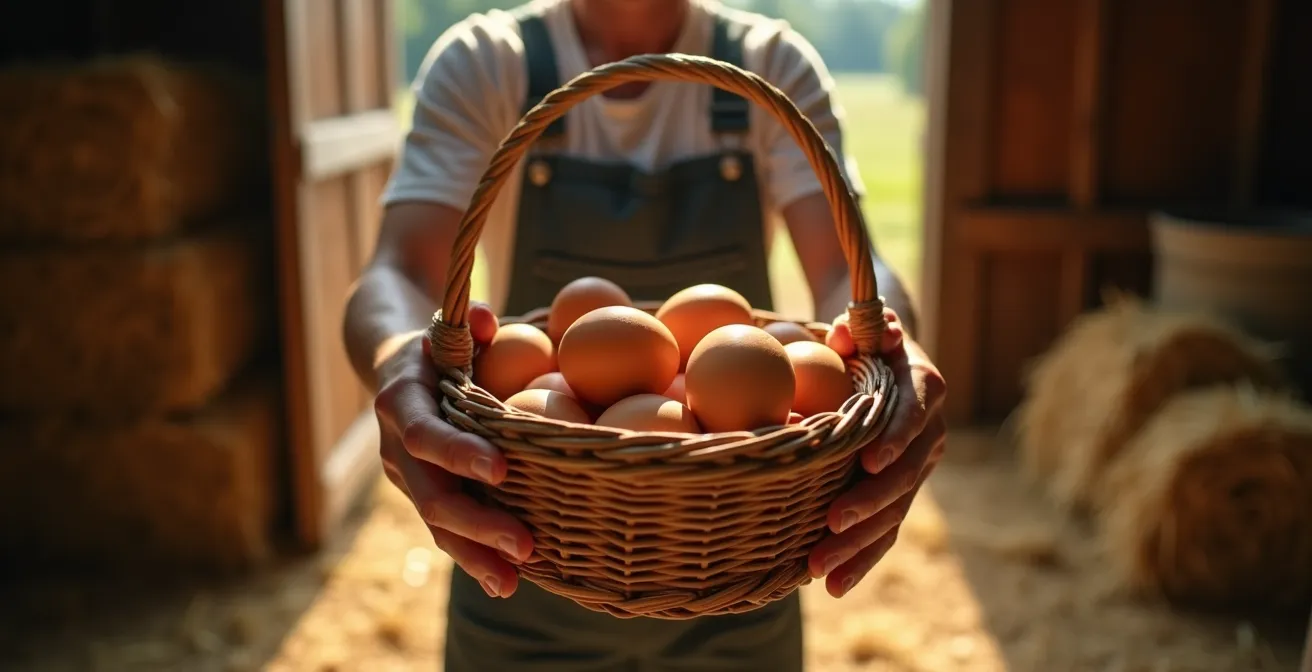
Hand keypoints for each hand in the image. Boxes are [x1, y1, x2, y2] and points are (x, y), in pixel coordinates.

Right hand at [373, 301, 533, 598]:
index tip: (500, 469)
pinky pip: (446, 531)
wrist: (393, 364)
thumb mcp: (448, 324)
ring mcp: (408, 477)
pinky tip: (507, 584)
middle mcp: (397, 447)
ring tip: (512, 583)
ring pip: (436, 523)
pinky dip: (474, 557)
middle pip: (431, 495)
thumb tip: (485, 316)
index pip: (425, 435)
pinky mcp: (425, 494)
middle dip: (476, 524)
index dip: (458, 453)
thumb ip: (469, 320)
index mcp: (401, 402)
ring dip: (474, 556)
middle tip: (524, 544)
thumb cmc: (439, 340)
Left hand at [808, 307, 947, 596]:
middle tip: (833, 524)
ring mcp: (916, 469)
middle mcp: (929, 434)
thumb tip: (845, 334)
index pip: (914, 415)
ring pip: (894, 513)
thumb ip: (859, 327)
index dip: (895, 439)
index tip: (870, 462)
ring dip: (859, 545)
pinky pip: (885, 531)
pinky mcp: (899, 494)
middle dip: (869, 504)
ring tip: (822, 570)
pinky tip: (834, 585)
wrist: (884, 358)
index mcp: (924, 388)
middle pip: (904, 476)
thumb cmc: (863, 337)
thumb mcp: (862, 325)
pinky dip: (861, 559)